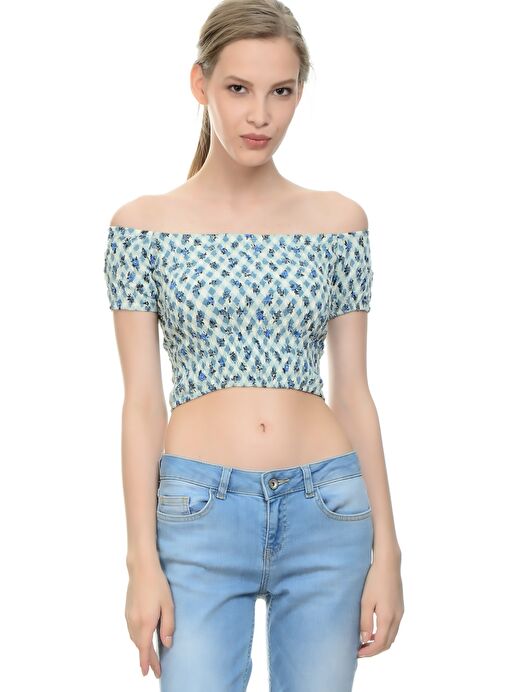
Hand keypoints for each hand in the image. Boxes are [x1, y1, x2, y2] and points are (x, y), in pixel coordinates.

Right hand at [125, 563, 174, 677]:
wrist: (141, 569)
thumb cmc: (158, 585)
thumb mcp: (168, 605)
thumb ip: (168, 626)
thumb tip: (167, 644)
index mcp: (146, 622)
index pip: (145, 649)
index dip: (148, 663)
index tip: (149, 673)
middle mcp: (135, 622)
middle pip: (139, 646)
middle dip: (146, 658)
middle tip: (154, 667)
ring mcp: (129, 617)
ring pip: (134, 639)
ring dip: (141, 648)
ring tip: (149, 655)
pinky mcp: (127, 611)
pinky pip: (131, 631)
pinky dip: (137, 639)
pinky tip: (142, 638)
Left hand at [357, 552, 403, 656]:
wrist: (388, 564)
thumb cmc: (374, 581)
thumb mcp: (366, 602)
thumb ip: (365, 622)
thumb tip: (365, 641)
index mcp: (388, 618)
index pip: (380, 644)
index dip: (369, 652)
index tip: (358, 654)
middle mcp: (397, 618)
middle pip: (388, 643)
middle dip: (375, 650)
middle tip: (361, 650)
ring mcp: (400, 612)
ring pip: (392, 636)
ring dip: (380, 642)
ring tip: (366, 642)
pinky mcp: (400, 607)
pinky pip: (394, 627)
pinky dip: (385, 634)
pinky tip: (375, 629)